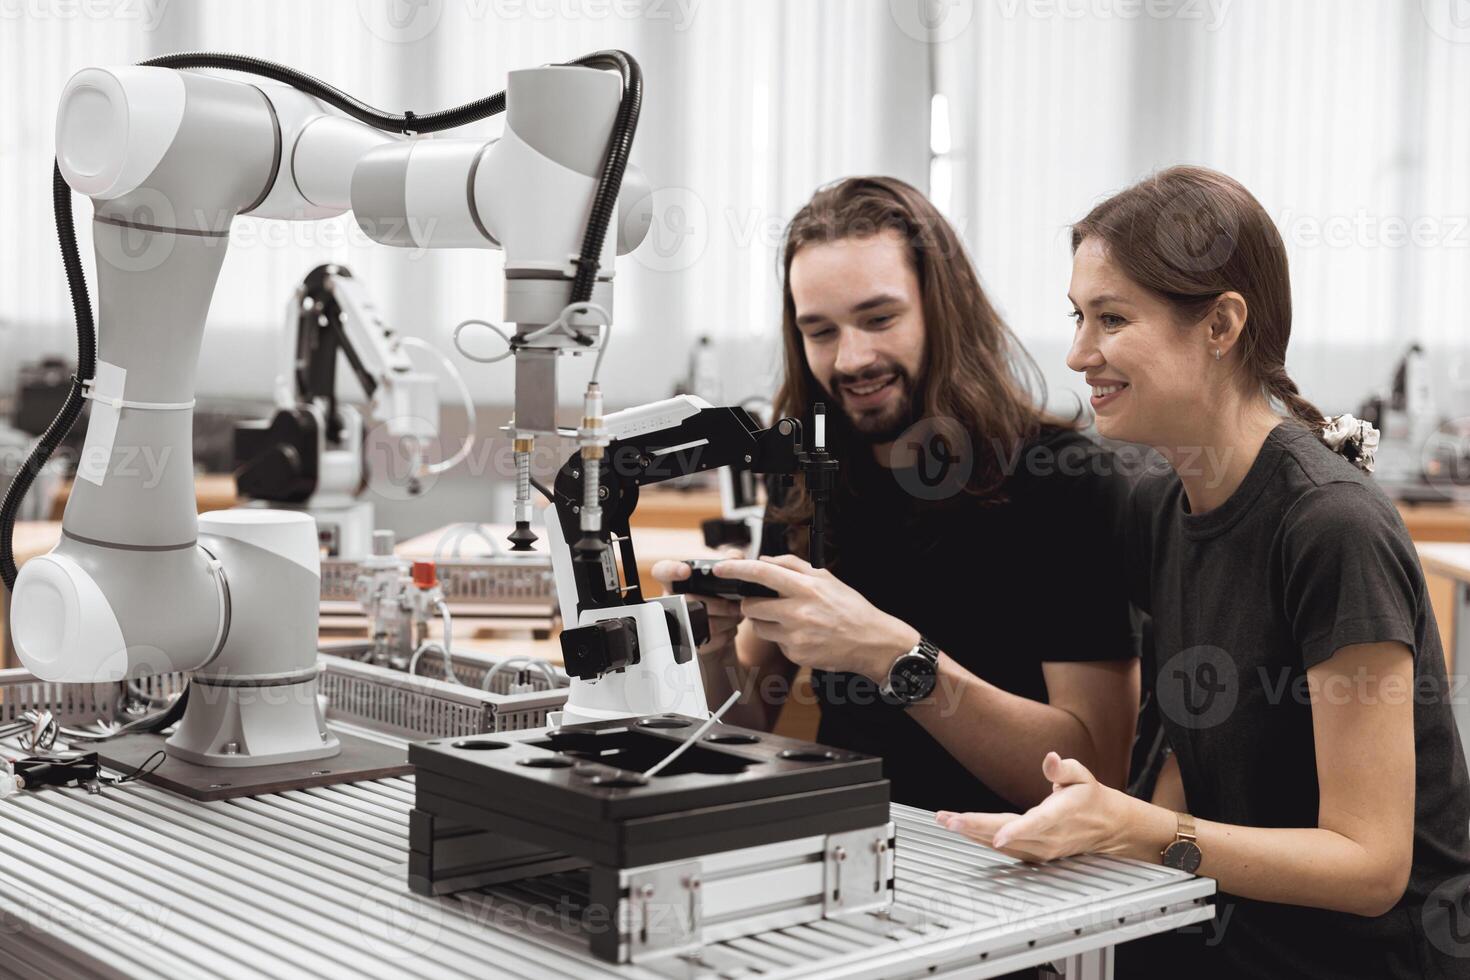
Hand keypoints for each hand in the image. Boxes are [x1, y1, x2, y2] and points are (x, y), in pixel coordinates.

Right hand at [651, 552, 742, 654]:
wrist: (724, 630)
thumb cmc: (721, 598)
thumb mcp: (727, 577)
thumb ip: (732, 561)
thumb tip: (734, 557)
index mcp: (679, 580)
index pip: (663, 571)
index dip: (671, 570)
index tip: (686, 571)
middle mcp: (674, 600)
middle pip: (691, 600)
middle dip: (721, 604)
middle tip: (736, 605)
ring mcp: (679, 622)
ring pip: (702, 622)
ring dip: (727, 620)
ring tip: (736, 616)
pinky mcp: (690, 642)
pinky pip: (708, 639)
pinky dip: (727, 634)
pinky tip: (730, 629)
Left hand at [714, 554, 918, 680]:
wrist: (872, 642)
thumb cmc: (850, 609)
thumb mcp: (826, 578)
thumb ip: (793, 566)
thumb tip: (766, 559)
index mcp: (805, 588)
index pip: (762, 573)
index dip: (736, 569)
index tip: (721, 568)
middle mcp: (798, 612)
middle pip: (751, 605)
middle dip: (752, 604)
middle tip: (766, 603)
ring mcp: (796, 636)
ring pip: (758, 627)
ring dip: (765, 622)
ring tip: (789, 620)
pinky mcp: (796, 655)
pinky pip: (776, 643)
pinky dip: (783, 639)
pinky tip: (803, 635)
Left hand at [935, 752, 1157, 862]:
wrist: (1105, 827)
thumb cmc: (1089, 797)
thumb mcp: (1082, 775)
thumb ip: (1063, 768)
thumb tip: (1050, 758)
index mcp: (1061, 815)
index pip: (1037, 824)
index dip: (1017, 831)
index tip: (998, 836)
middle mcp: (1049, 837)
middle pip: (1008, 835)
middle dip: (976, 828)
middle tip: (948, 820)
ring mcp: (1041, 849)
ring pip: (1001, 844)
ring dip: (971, 833)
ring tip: (945, 820)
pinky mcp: (1033, 854)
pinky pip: (1002, 848)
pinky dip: (980, 839)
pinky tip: (962, 829)